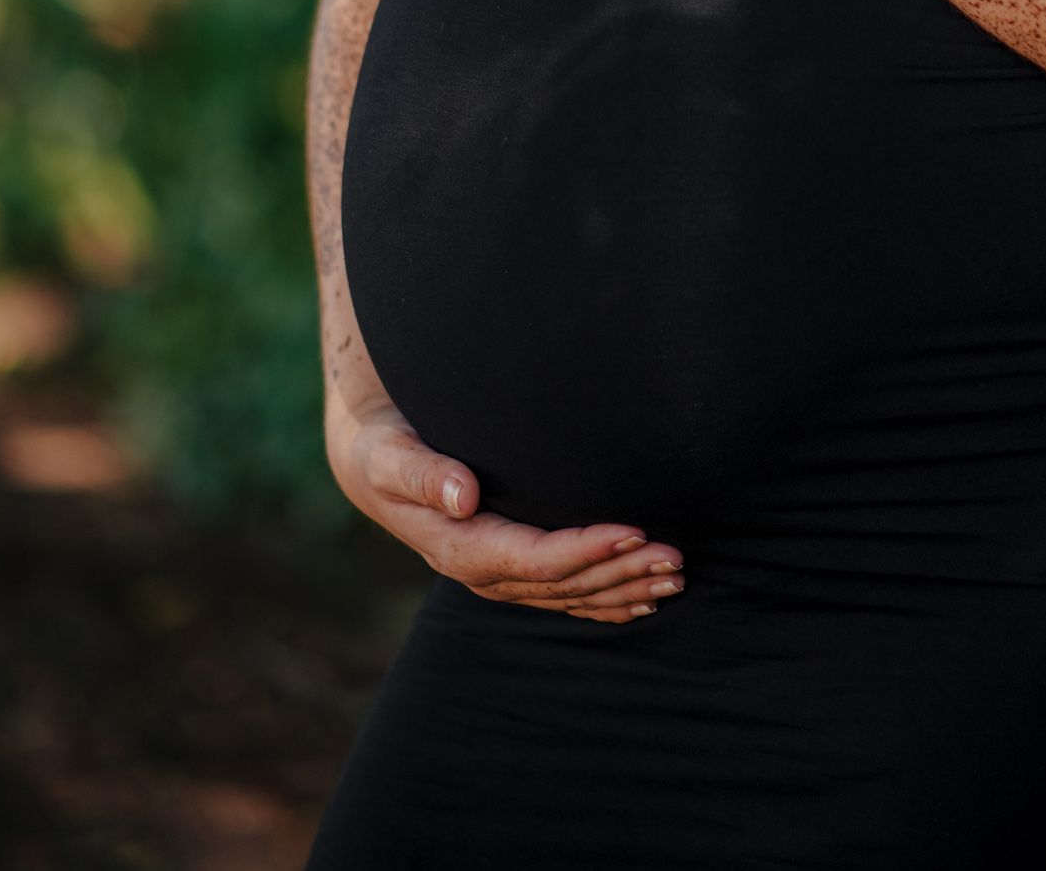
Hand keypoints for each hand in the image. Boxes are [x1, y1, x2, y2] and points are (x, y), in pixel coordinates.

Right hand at [325, 393, 684, 623]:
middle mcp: (482, 570)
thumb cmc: (382, 446)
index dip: (585, 550)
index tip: (633, 532)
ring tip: (675, 578)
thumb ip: (422, 473)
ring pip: (570, 594)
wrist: (370, 462)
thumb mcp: (389, 453)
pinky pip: (563, 594)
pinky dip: (605, 599)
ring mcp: (497, 575)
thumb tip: (462, 496)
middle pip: (563, 583)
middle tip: (674, 559)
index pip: (534, 559)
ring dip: (624, 587)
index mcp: (458, 547)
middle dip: (620, 573)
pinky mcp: (510, 567)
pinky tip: (643, 599)